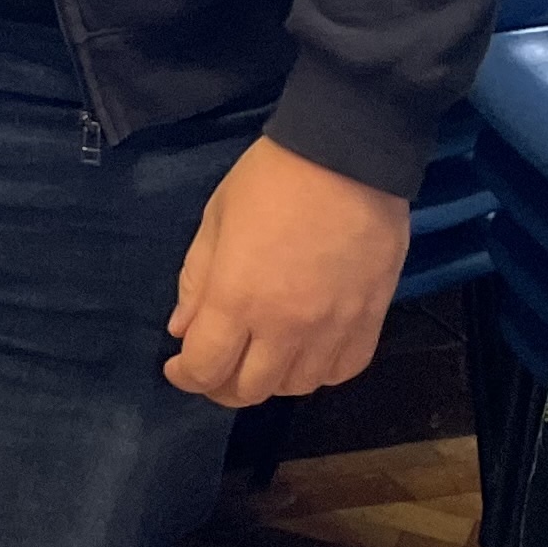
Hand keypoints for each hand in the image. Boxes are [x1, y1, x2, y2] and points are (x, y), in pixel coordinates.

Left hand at [162, 134, 409, 406]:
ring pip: (296, 387)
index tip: (178, 365)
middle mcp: (284, 327)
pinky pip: (342, 371)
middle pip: (249, 390)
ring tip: (260, 355)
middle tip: (216, 365)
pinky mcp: (369, 322)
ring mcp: (331, 329)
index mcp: (237, 298)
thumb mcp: (216, 220)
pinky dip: (319, 371)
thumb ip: (196, 280)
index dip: (185, 376)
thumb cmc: (270, 179)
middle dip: (222, 385)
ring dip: (271, 379)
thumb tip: (181, 330)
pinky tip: (306, 351)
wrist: (347, 156)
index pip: (204, 368)